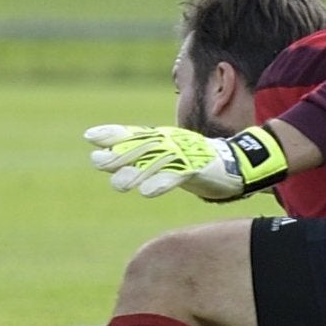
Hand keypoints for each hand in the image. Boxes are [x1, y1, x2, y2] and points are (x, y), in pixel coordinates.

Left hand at [84, 123, 289, 201]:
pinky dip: (161, 183)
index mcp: (161, 139)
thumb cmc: (193, 162)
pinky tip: (146, 192)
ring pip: (156, 162)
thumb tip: (103, 159)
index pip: (134, 133)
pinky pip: (178, 176)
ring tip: (118, 184)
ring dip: (136, 173)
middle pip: (141, 147)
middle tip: (97, 162)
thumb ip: (136, 158)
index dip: (112, 134)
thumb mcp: (163, 158)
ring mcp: (185, 155)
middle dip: (118, 155)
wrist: (235, 165)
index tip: (90, 137)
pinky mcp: (199, 169)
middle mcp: (171, 143)